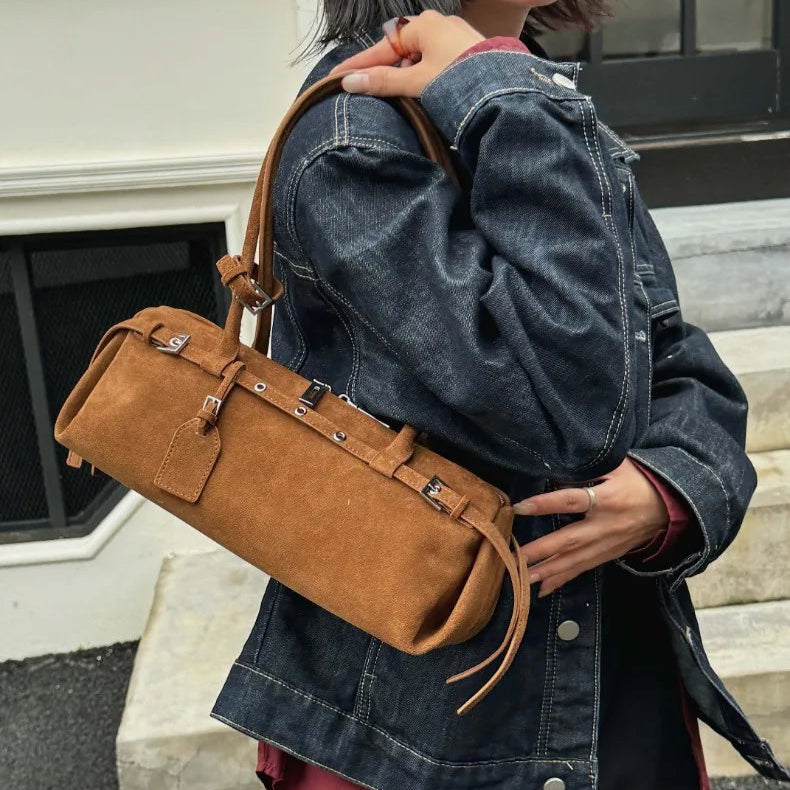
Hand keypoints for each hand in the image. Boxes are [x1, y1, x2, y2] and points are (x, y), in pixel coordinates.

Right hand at [328, 11, 483, 96]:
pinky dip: (425, 77)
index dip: (359, 65)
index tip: (338, 78)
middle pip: (401, 51)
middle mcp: (440, 25)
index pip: (382, 48)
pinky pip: (437, 63)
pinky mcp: (470, 54)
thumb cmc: (460, 81)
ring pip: (420, 58)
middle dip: (384, 71)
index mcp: (424, 26)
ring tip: (397, 98)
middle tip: (367, 91)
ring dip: (407, 77)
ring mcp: (457, 39)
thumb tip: (350, 82)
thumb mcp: (416, 83)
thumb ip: (384, 82)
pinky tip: (424, 94)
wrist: (505, 91)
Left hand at [514, 458, 669, 597]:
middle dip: (541, 551)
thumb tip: (554, 473)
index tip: (520, 507)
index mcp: (607, 499)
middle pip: (569, 540)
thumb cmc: (639, 480)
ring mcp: (608, 544)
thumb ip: (587, 469)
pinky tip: (542, 589)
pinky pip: (583, 569)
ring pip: (574, 560)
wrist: (672, 506)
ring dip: (548, 571)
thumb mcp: (616, 466)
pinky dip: (562, 580)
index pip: (570, 501)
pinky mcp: (609, 555)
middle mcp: (605, 525)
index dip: (545, 504)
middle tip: (515, 558)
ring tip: (523, 579)